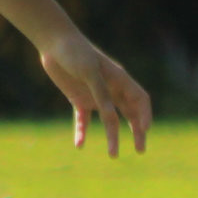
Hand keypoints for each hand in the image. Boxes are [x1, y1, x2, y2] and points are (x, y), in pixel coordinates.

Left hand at [36, 28, 151, 155]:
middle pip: (130, 113)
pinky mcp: (78, 98)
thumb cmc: (75, 52)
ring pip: (109, 120)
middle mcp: (111, 89)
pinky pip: (84, 119)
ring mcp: (95, 95)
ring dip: (112, 137)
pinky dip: (82, 132)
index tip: (145, 131)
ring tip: (113, 155)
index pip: (140, 100)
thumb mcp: (90, 72)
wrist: (53, 42)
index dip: (145, 116)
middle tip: (140, 150)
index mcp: (119, 79)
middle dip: (137, 132)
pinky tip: (79, 145)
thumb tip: (112, 119)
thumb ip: (101, 95)